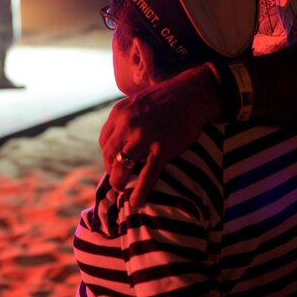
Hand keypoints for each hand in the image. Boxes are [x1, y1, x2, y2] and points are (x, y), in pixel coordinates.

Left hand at [99, 64, 220, 205]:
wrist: (192, 95)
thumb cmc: (167, 98)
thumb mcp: (137, 101)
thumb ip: (126, 118)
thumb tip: (120, 137)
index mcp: (119, 113)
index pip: (104, 140)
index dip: (106, 155)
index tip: (111, 163)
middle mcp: (127, 124)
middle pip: (109, 154)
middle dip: (110, 170)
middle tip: (116, 180)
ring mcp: (144, 137)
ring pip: (122, 165)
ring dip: (119, 181)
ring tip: (121, 190)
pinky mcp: (162, 148)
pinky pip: (147, 174)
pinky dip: (141, 191)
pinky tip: (136, 202)